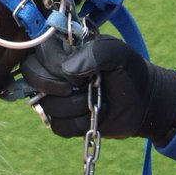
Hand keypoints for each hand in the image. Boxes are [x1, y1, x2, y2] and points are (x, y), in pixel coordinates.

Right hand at [20, 35, 175, 142]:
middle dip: (56, 86)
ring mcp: (57, 96)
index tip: (76, 74)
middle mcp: (55, 70)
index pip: (38, 50)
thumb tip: (67, 72)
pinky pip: (56, 126)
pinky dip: (77, 125)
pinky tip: (92, 117)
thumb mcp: (119, 55)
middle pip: (31, 75)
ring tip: (94, 101)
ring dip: (74, 107)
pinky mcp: (63, 119)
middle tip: (80, 87)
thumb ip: (95, 53)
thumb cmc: (130, 72)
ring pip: (45, 104)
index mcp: (64, 48)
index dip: (52, 65)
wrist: (144, 103)